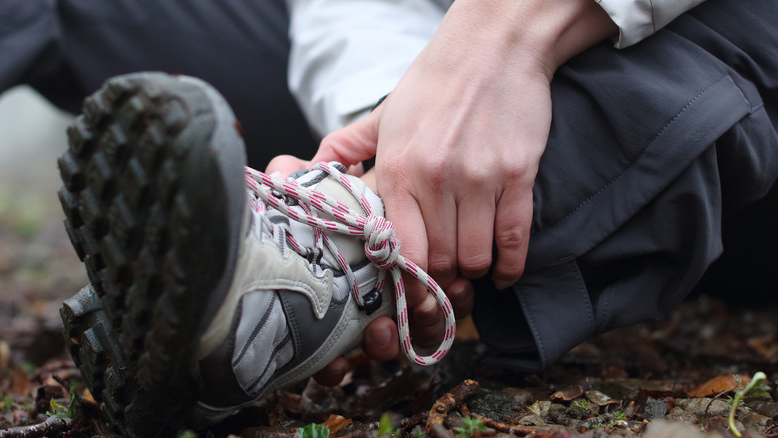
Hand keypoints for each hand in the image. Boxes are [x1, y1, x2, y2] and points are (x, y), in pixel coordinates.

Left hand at [269, 0, 616, 385]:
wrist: (493, 45)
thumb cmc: (435, 82)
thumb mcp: (385, 113)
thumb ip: (348, 146)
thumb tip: (315, 168)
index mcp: (397, 168)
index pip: (399, 249)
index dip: (406, 276)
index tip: (411, 280)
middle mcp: (436, 178)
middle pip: (440, 260)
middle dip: (442, 276)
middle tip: (444, 275)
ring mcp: (479, 178)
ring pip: (477, 257)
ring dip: (474, 269)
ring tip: (470, 262)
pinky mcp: (517, 174)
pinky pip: (516, 237)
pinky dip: (510, 264)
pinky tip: (502, 270)